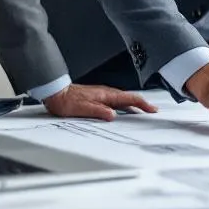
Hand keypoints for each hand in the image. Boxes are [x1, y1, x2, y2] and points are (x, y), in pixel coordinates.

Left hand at [42, 84, 157, 120]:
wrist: (55, 93)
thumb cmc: (66, 100)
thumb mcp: (82, 108)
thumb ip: (99, 112)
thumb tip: (113, 115)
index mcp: (106, 95)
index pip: (129, 98)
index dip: (143, 104)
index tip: (152, 109)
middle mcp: (105, 93)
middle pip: (129, 98)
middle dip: (142, 104)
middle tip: (151, 111)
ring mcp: (102, 95)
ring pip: (122, 100)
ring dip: (133, 106)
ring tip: (141, 112)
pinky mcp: (97, 97)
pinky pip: (115, 101)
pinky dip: (123, 106)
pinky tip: (122, 111)